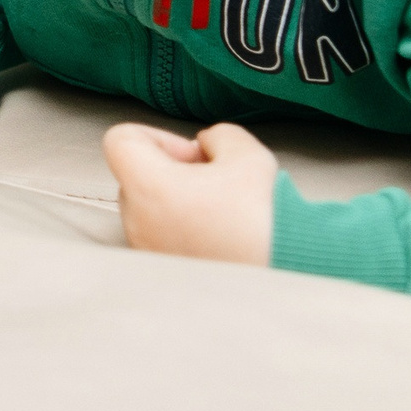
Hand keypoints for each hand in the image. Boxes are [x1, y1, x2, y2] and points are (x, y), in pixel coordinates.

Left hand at [103, 121, 275, 264]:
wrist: (290, 275)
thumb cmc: (264, 218)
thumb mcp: (246, 153)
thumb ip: (217, 135)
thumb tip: (206, 145)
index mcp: (148, 188)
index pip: (120, 140)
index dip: (160, 137)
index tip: (197, 156)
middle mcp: (137, 223)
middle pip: (136, 175)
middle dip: (173, 170)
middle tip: (217, 182)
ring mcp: (148, 252)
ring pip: (149, 209)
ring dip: (179, 201)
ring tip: (223, 212)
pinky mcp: (164, 275)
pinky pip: (161, 238)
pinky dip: (183, 229)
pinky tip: (221, 236)